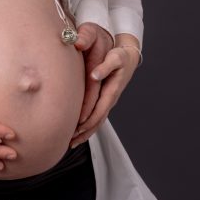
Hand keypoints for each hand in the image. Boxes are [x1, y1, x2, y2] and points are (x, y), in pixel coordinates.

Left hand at [70, 31, 139, 146]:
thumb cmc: (120, 56)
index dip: (89, 120)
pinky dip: (88, 126)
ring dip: (86, 132)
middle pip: (98, 120)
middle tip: (71, 141)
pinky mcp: (104, 100)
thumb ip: (105, 66)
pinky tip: (78, 132)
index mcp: (112, 91)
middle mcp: (110, 99)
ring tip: (72, 143)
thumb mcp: (115, 58)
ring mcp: (108, 101)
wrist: (129, 56)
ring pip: (97, 121)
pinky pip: (96, 116)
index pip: (100, 109)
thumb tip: (94, 75)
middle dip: (85, 131)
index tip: (77, 127)